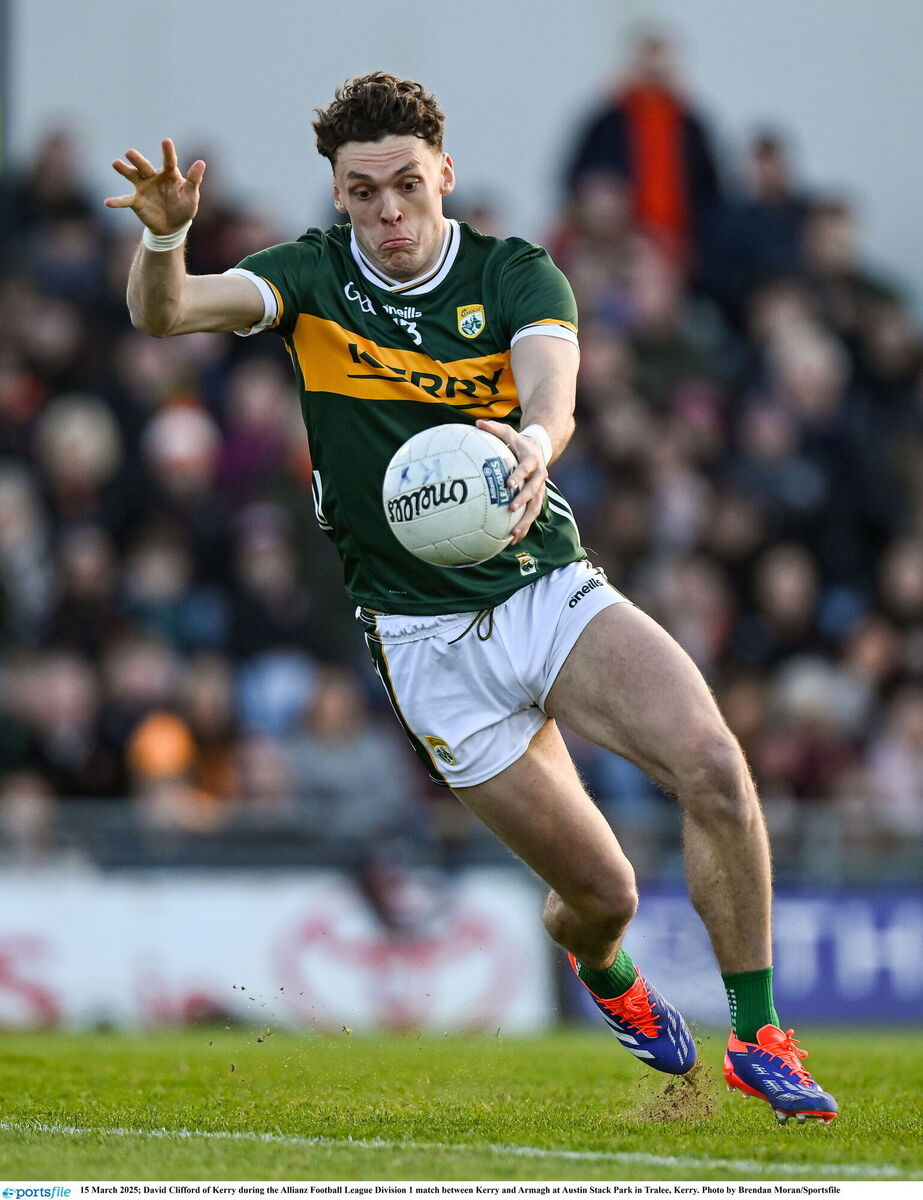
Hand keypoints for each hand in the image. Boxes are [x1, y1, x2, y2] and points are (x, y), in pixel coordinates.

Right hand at [105, 139, 204, 235]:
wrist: (172, 226)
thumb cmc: (183, 207)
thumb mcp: (191, 195)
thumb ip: (194, 179)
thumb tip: (201, 162)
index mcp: (169, 174)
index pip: (169, 161)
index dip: (167, 151)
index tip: (166, 141)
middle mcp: (153, 177)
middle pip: (145, 166)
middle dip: (137, 160)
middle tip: (129, 153)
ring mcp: (143, 188)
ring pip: (132, 176)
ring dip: (124, 170)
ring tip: (115, 163)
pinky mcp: (136, 201)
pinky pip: (125, 201)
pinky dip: (117, 202)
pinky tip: (107, 202)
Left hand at [477, 418, 547, 543]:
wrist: (539, 449)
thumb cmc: (518, 442)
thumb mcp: (508, 432)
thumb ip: (493, 428)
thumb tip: (476, 422)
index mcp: (532, 462)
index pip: (526, 469)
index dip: (519, 476)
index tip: (508, 484)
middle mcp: (539, 477)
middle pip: (534, 492)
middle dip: (523, 502)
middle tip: (511, 510)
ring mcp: (539, 490)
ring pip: (535, 508)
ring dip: (525, 522)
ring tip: (513, 535)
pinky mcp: (537, 499)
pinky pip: (531, 515)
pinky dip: (523, 528)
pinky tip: (511, 541)